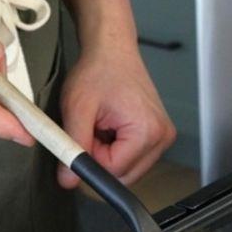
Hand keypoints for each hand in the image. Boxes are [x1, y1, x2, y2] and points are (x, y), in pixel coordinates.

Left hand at [56, 47, 175, 187]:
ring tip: (103, 126)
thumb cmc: (99, 70)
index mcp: (147, 131)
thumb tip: (68, 181)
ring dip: (108, 155)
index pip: (114, 171)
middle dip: (101, 159)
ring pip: (128, 170)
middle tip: (93, 129)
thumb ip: (72, 148)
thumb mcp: (78, 109)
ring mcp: (163, 138)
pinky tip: (112, 127)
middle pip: (125, 176)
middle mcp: (162, 138)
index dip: (91, 159)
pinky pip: (134, 159)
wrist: (112, 50)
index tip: (84, 134)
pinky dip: (117, 150)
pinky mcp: (158, 136)